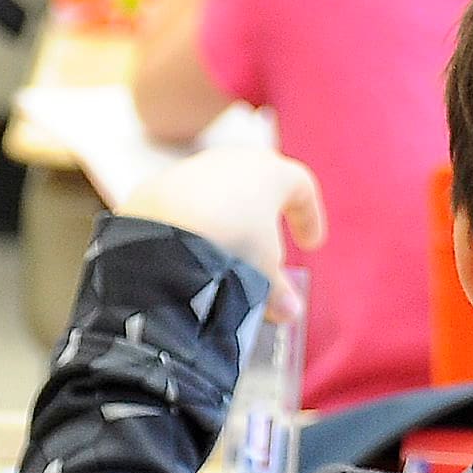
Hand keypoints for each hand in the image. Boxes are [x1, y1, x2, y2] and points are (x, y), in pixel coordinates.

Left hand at [131, 144, 325, 306]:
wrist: (164, 232)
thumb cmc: (232, 245)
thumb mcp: (263, 273)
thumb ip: (279, 292)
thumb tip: (290, 311)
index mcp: (272, 173)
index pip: (302, 189)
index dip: (309, 217)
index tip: (311, 245)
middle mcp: (235, 161)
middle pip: (259, 188)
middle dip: (265, 222)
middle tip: (266, 255)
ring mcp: (195, 168)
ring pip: (220, 194)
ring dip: (228, 224)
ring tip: (226, 260)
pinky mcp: (161, 184)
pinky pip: (186, 205)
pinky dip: (194, 226)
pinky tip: (190, 254)